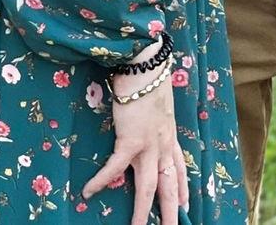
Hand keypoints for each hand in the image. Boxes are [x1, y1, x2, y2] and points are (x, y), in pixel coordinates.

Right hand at [82, 47, 187, 224]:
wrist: (146, 65)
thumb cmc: (150, 76)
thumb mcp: (160, 99)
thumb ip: (157, 113)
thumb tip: (150, 112)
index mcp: (169, 133)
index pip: (179, 166)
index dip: (183, 187)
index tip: (186, 204)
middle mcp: (162, 143)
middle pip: (168, 184)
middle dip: (171, 210)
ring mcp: (148, 144)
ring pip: (148, 186)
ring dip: (142, 211)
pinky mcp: (130, 139)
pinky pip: (115, 167)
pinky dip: (102, 180)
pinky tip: (89, 191)